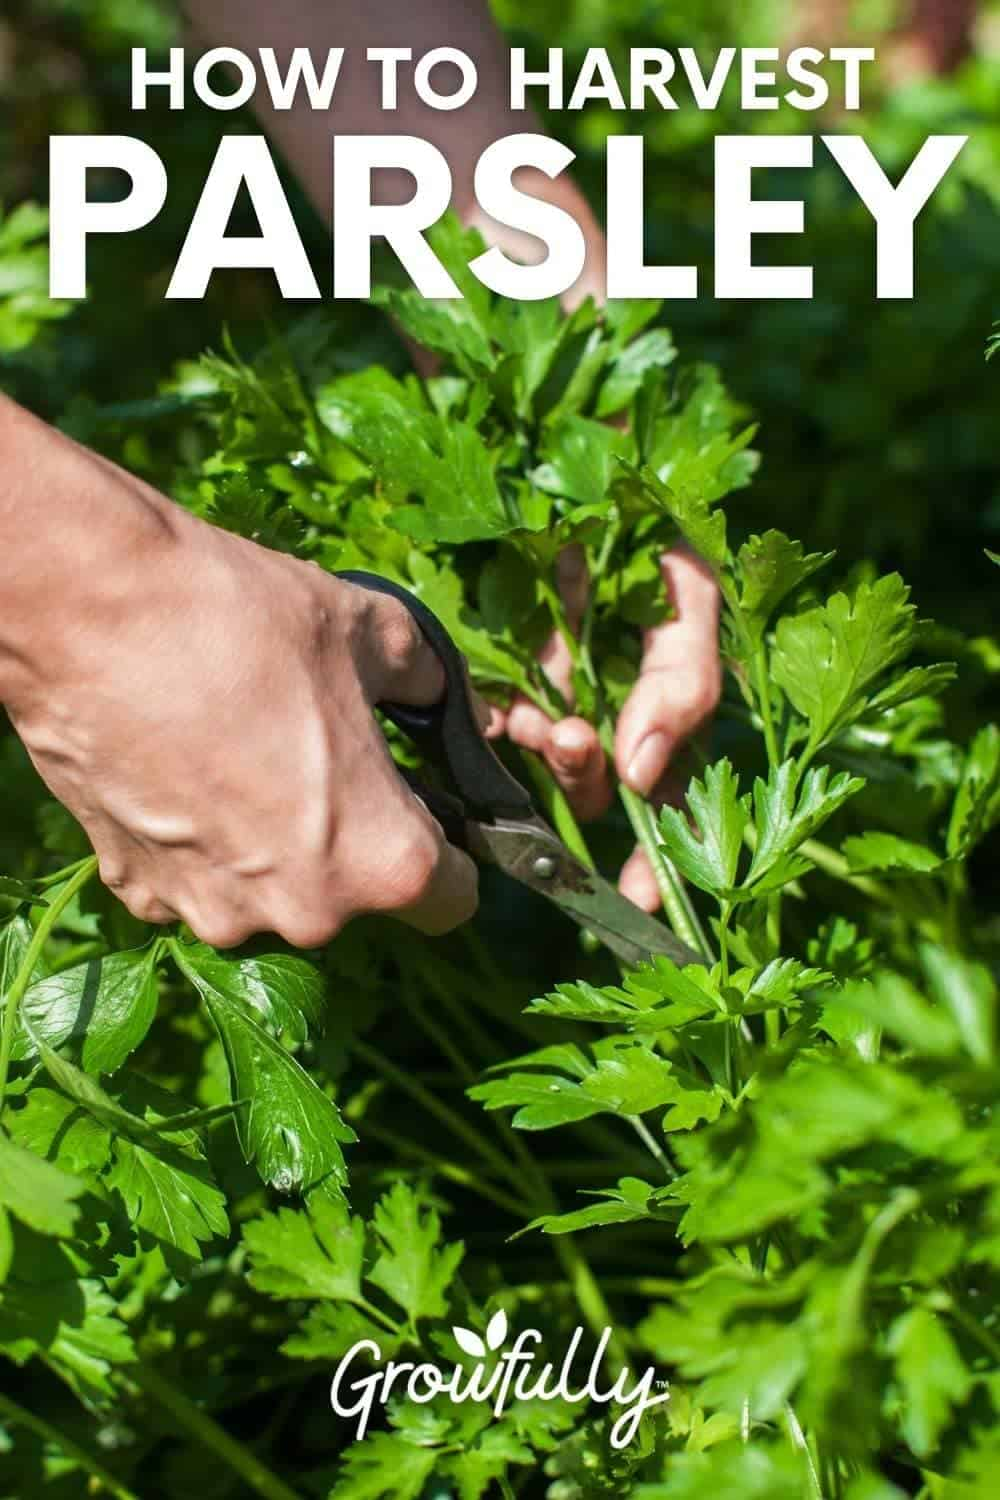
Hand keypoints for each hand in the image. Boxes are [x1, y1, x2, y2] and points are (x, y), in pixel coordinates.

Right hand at [0, 407, 476, 947]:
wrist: (93, 611)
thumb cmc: (248, 622)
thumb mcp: (369, 633)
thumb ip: (426, 681)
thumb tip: (443, 696)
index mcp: (383, 862)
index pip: (453, 899)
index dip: (453, 851)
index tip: (427, 811)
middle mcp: (304, 913)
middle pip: (356, 896)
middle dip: (353, 839)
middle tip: (324, 757)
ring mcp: (212, 912)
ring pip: (274, 894)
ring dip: (275, 845)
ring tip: (246, 753)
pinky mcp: (139, 892)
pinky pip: (200, 881)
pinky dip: (204, 843)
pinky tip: (187, 769)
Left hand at [491, 545, 721, 911]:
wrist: (565, 447)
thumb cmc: (644, 512)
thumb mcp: (690, 589)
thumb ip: (681, 683)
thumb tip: (638, 782)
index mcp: (666, 695)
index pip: (678, 795)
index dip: (665, 856)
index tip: (640, 899)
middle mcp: (614, 700)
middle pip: (604, 778)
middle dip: (582, 774)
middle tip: (566, 740)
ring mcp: (553, 684)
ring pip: (547, 750)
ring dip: (541, 745)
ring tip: (535, 711)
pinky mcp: (490, 662)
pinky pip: (491, 710)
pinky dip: (492, 715)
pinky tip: (494, 702)